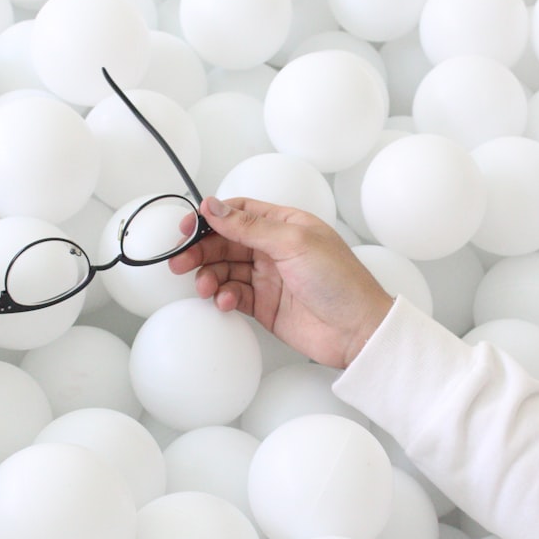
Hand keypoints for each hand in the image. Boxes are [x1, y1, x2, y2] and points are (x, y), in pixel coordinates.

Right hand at [168, 197, 393, 368]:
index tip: (187, 229)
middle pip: (226, 241)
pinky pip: (234, 295)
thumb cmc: (340, 282)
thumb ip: (250, 226)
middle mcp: (275, 248)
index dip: (210, 218)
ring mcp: (269, 278)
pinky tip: (227, 301)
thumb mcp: (294, 243)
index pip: (239, 213)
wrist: (358, 331)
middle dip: (201, 250)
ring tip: (205, 286)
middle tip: (180, 262)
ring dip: (210, 276)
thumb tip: (214, 206)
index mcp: (285, 224)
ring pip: (226, 269)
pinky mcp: (265, 306)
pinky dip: (224, 297)